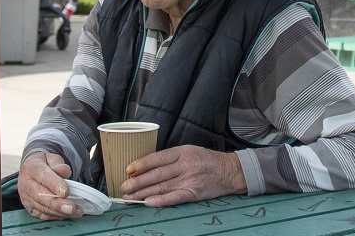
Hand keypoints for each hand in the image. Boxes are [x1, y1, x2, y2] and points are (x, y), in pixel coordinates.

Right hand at [18, 151, 82, 220]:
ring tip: (76, 212)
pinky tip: (67, 215)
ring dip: (60, 212)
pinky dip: (55, 216)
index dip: (55, 185)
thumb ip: (58, 164)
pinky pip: (42, 215)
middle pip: (41, 196)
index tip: (66, 192)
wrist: (30, 170)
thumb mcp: (51, 158)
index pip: (43, 176)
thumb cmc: (43, 164)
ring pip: (42, 208)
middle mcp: (26, 184)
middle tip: (71, 208)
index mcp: (31, 168)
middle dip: (57, 204)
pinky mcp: (29, 207)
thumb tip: (65, 171)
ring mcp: (26, 197)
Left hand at [120, 145, 246, 207]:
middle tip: (124, 187)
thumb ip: (170, 158)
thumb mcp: (189, 151)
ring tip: (130, 197)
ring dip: (144, 193)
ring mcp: (190, 180)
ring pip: (162, 186)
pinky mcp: (194, 193)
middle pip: (156, 174)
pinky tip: (149, 202)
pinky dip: (161, 201)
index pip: (157, 158)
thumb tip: (146, 166)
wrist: (230, 171)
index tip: (128, 169)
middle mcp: (185, 165)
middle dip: (138, 182)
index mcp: (182, 152)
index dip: (141, 164)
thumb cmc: (207, 161)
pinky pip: (175, 198)